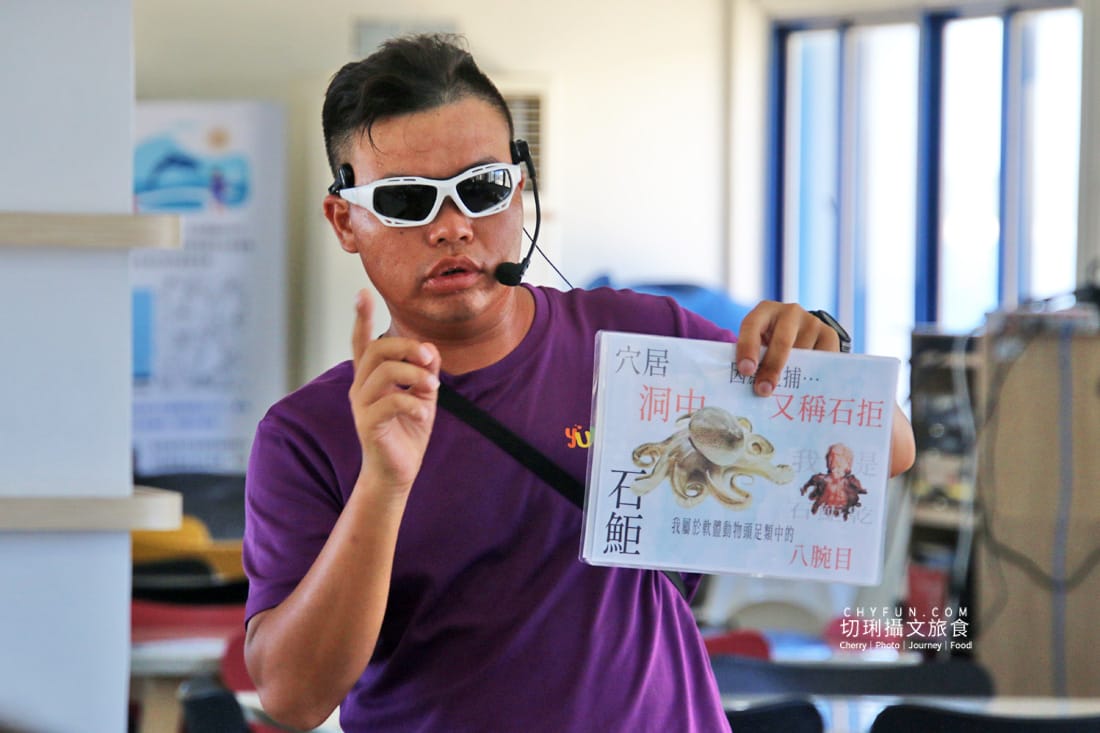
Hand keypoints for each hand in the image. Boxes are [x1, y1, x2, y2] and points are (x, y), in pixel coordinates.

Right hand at [349, 289, 440, 491]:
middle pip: (377, 350)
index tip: (361, 293)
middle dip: (406, 346)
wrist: (398, 472)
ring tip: (432, 389)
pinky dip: (413, 402)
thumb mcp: (424, 396)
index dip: (362, 318)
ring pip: (383, 372)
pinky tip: (424, 411)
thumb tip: (430, 349)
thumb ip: (426, 372)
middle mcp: (361, 387)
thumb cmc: (408, 432)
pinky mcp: (368, 424)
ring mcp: (362, 405)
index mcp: (372, 378)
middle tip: (429, 359)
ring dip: (414, 375)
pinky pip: (390, 401)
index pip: (363, 343)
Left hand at [734, 301, 841, 396]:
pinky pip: (823, 359)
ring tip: (787, 392)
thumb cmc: (770, 345)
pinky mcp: (829, 334)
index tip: (746, 371)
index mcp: (764, 311)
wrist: (800, 335)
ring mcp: (812, 322)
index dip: (747, 348)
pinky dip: (814, 375)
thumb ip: (753, 361)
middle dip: (771, 367)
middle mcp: (789, 312)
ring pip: (802, 354)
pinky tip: (806, 387)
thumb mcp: (758, 346)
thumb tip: (753, 388)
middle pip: (781, 341)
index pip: (752, 326)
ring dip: (794, 375)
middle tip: (764, 390)